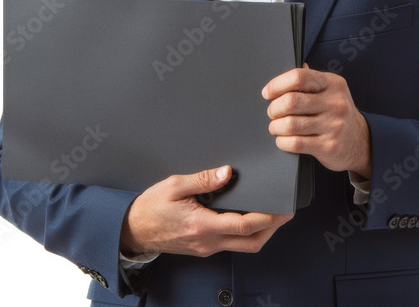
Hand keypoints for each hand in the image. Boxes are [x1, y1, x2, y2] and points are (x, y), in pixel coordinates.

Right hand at [120, 165, 293, 257]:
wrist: (132, 230)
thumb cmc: (150, 208)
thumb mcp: (174, 186)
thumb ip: (202, 179)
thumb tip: (227, 172)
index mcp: (202, 225)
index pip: (244, 226)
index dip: (269, 218)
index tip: (283, 209)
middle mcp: (208, 241)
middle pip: (252, 243)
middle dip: (273, 229)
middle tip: (286, 213)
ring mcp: (207, 247)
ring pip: (244, 246)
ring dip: (261, 233)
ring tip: (272, 214)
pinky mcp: (204, 247)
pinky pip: (232, 244)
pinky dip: (246, 233)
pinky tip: (249, 218)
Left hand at [263, 65, 371, 177]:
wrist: (360, 141)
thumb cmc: (337, 113)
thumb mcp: (330, 91)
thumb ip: (309, 81)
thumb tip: (285, 76)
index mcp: (333, 84)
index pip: (299, 77)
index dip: (277, 85)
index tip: (267, 92)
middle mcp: (335, 103)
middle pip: (291, 101)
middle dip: (274, 108)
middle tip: (272, 112)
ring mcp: (334, 125)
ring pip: (290, 124)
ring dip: (276, 126)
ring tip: (276, 126)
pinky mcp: (329, 146)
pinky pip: (295, 143)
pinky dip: (282, 141)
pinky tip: (283, 139)